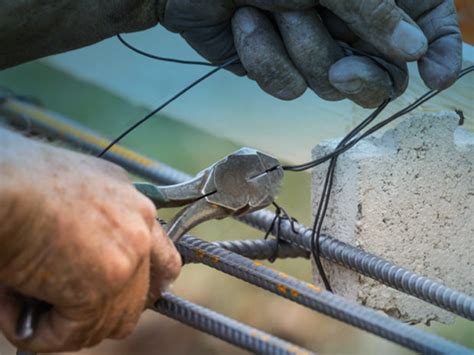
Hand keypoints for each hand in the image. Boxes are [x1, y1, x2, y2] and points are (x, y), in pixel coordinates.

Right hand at [0, 130, 180, 351]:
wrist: (0, 181)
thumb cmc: (18, 178)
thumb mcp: (74, 188)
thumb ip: (94, 223)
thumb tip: (82, 262)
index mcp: (133, 203)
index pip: (161, 260)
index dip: (138, 286)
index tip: (113, 298)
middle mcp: (140, 227)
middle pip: (139, 298)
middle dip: (100, 312)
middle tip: (60, 311)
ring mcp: (127, 257)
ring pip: (109, 323)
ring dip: (66, 323)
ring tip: (23, 301)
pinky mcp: (102, 287)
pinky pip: (72, 335)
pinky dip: (40, 334)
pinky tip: (11, 306)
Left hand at [159, 0, 461, 106]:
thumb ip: (373, 12)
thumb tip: (416, 49)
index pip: (424, 19)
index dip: (439, 47)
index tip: (441, 74)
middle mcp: (343, 16)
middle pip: (378, 70)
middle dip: (359, 75)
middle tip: (342, 67)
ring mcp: (307, 42)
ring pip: (327, 82)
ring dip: (298, 49)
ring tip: (271, 11)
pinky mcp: (273, 63)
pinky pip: (286, 85)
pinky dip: (264, 59)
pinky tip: (245, 24)